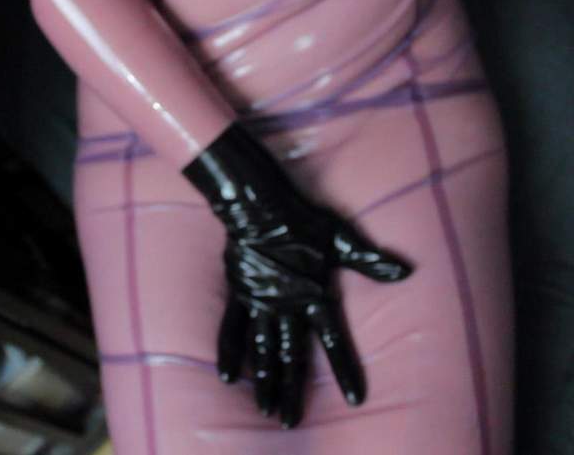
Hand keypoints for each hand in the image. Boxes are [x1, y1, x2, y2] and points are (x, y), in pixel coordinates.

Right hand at [183, 124, 410, 427]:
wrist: (259, 208)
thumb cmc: (302, 221)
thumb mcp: (341, 239)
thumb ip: (369, 260)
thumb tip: (404, 271)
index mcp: (315, 297)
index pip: (334, 341)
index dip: (346, 369)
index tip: (355, 398)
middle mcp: (287, 307)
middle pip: (291, 358)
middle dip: (293, 392)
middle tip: (290, 422)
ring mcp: (261, 303)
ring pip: (262, 351)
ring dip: (264, 382)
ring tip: (265, 410)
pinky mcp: (241, 295)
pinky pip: (232, 330)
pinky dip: (229, 354)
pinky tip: (227, 379)